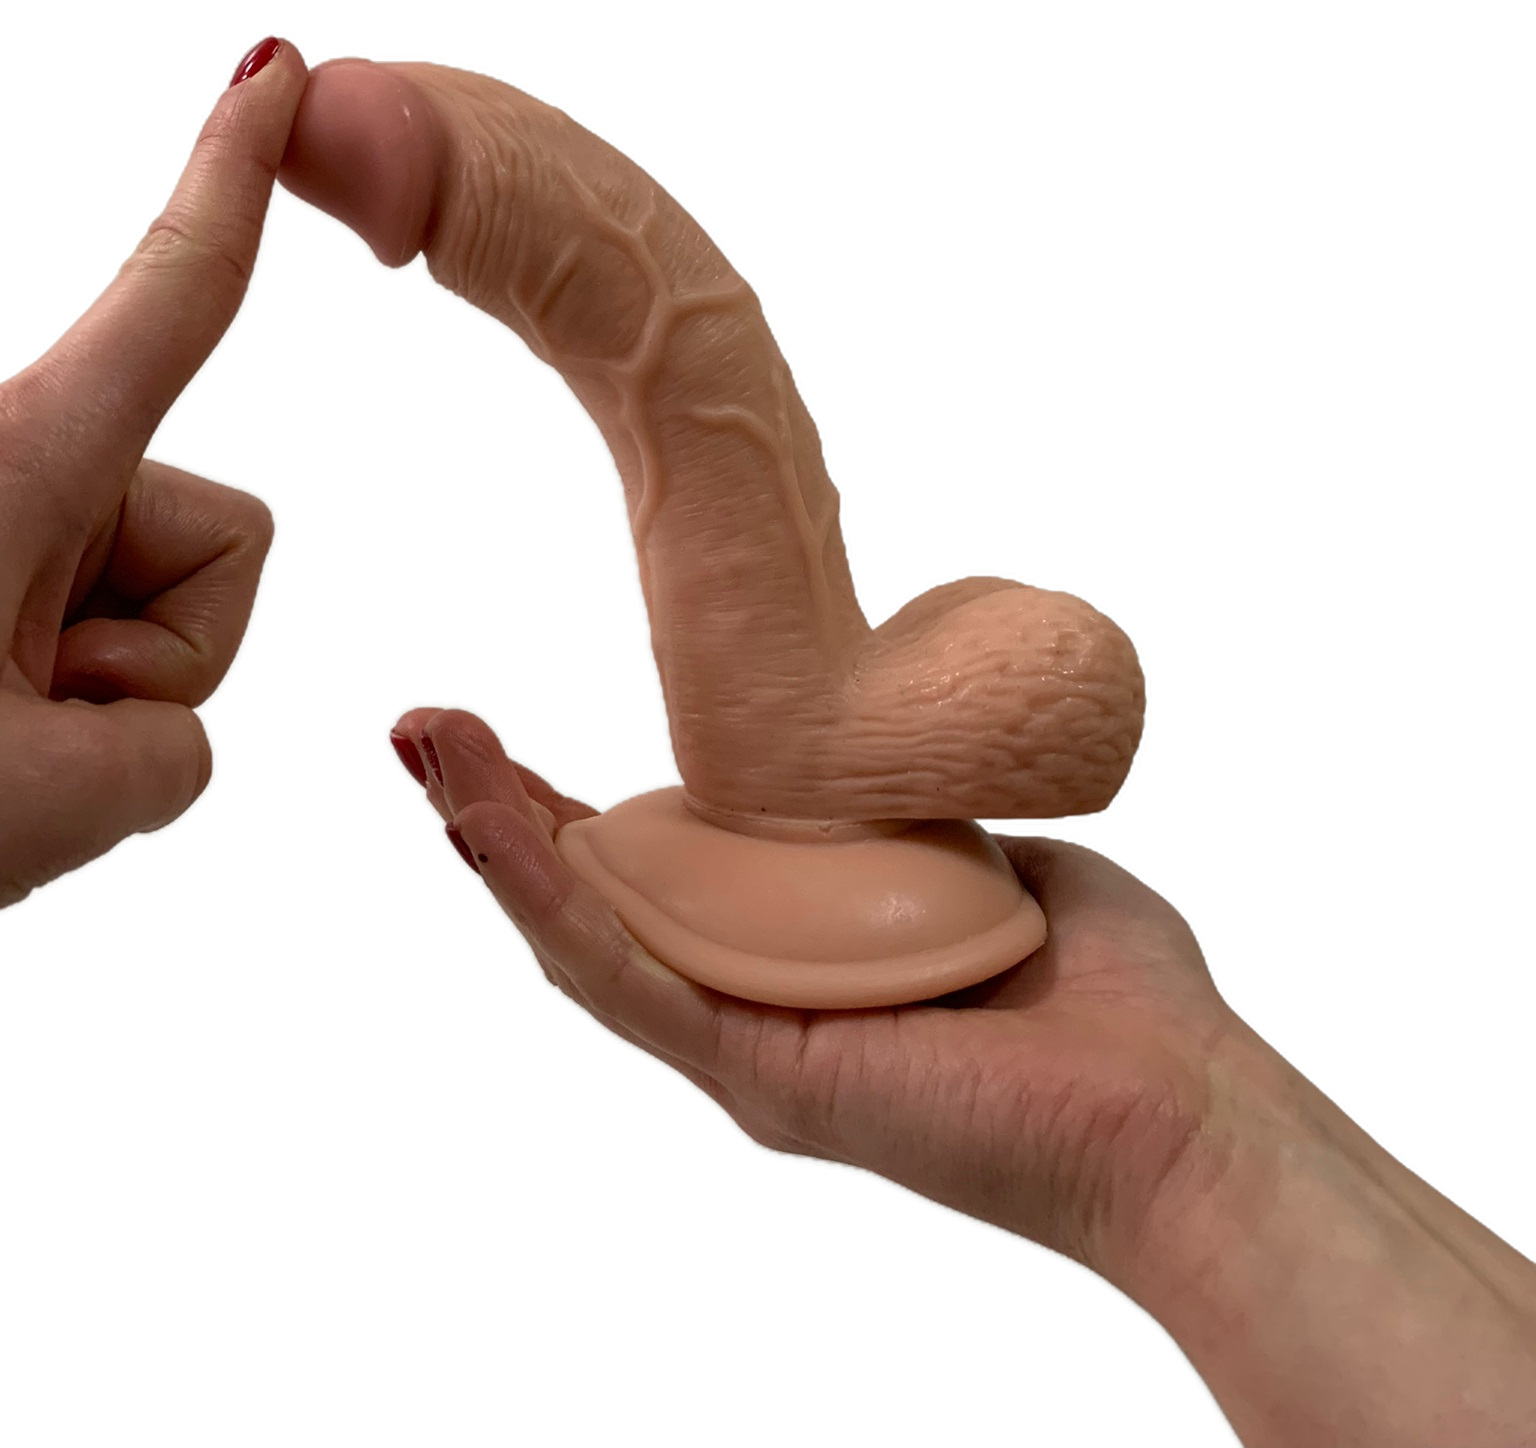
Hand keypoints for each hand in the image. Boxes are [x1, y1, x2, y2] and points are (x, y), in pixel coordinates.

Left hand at [0, 40, 306, 907]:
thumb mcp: (36, 797)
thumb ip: (166, 756)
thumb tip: (152, 731)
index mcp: (19, 465)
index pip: (169, 300)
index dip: (228, 185)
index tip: (267, 77)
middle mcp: (22, 478)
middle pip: (218, 531)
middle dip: (167, 651)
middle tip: (34, 724)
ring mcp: (10, 538)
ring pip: (175, 603)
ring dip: (113, 694)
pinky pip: (118, 646)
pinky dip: (77, 715)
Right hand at [388, 706, 1227, 1273]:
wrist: (1182, 1107)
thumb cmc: (1113, 992)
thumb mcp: (995, 861)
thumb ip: (915, 823)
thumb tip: (871, 772)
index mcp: (810, 956)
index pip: (671, 876)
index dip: (581, 809)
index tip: (512, 738)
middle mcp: (760, 1004)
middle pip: (603, 905)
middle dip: (504, 815)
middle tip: (424, 728)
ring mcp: (750, 1047)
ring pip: (591, 940)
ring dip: (500, 842)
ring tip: (427, 752)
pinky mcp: (763, 1078)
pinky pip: (634, 983)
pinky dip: (554, 903)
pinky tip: (491, 833)